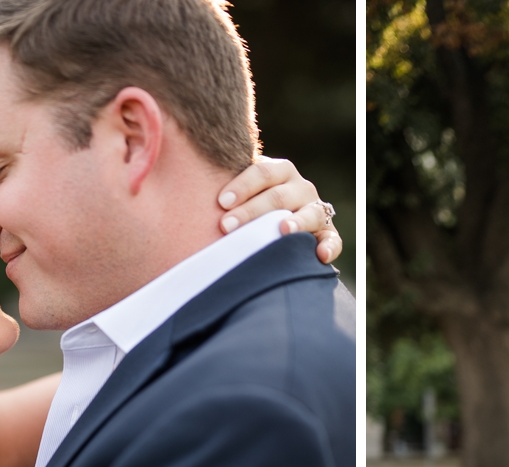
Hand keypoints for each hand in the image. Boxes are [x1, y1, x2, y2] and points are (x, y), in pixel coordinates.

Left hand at [216, 157, 342, 264]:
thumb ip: (225, 186)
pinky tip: (320, 256)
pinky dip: (329, 248)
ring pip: (309, 214)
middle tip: (227, 226)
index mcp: (280, 171)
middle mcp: (301, 188)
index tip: (220, 201)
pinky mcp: (327, 234)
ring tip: (282, 231)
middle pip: (279, 196)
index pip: (262, 171)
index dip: (242, 185)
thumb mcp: (242, 190)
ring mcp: (316, 210)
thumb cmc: (248, 206)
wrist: (277, 221)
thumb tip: (175, 168)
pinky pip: (333, 241)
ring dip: (296, 223)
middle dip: (252, 210)